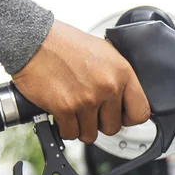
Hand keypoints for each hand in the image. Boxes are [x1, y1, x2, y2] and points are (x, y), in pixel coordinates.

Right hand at [12, 20, 149, 142]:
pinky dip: (64, 128)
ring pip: (90, 134)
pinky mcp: (65, 108)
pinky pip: (70, 134)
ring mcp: (86, 99)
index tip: (119, 115)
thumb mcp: (103, 51)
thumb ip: (117, 76)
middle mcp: (107, 87)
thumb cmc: (64, 43)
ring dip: (80, 126)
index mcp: (121, 72)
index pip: (140, 112)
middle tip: (88, 110)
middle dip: (100, 122)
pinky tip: (61, 113)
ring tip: (73, 110)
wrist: (34, 40)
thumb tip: (125, 98)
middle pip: (113, 128)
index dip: (128, 118)